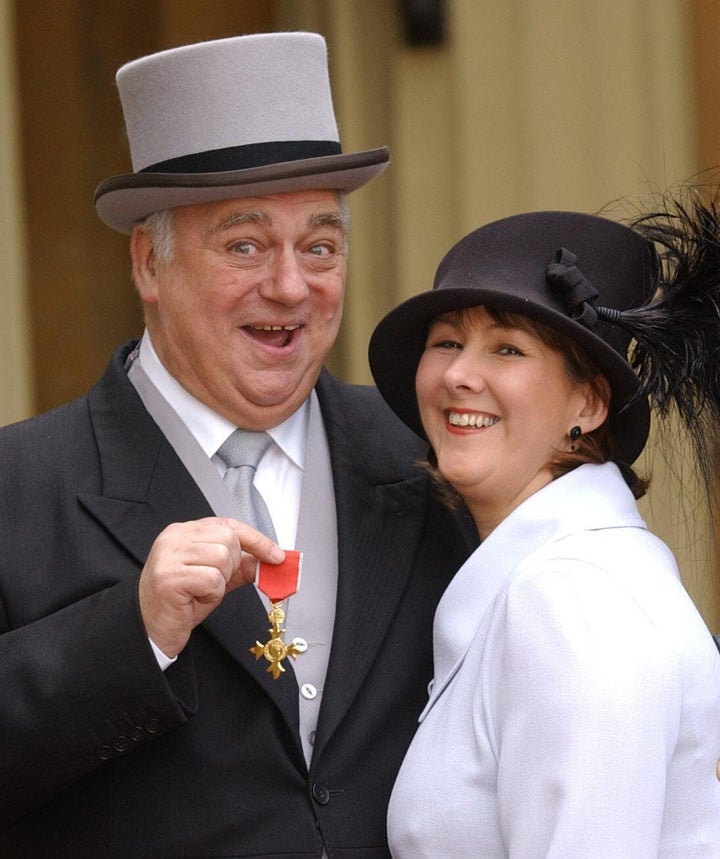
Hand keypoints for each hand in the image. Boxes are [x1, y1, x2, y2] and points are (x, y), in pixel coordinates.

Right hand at [138, 517, 284, 657]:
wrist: (150, 629)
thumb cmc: (179, 602)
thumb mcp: (214, 579)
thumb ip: (238, 566)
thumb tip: (267, 560)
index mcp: (184, 532)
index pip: (229, 524)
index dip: (257, 540)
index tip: (276, 555)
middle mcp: (175, 537)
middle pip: (228, 539)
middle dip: (231, 566)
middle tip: (212, 583)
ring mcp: (169, 555)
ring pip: (222, 557)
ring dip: (220, 582)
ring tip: (200, 592)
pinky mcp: (169, 576)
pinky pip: (212, 579)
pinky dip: (211, 594)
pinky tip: (194, 599)